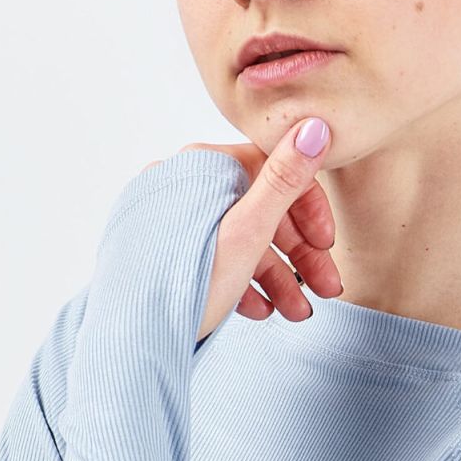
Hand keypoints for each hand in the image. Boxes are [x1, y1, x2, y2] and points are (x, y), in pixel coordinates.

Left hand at [143, 118, 341, 340]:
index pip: (275, 171)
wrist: (133, 335)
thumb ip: (284, 180)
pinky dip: (243, 283)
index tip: (326, 243)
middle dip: (299, 255)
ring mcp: (175, 219)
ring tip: (296, 312)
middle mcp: (187, 185)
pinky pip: (214, 258)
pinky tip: (259, 310)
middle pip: (261, 211)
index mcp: (205, 167)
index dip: (309, 209)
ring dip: (278, 277)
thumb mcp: (247, 230)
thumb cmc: (187, 281)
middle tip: (327, 288)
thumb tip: (315, 125)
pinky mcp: (167, 251)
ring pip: (242, 240)